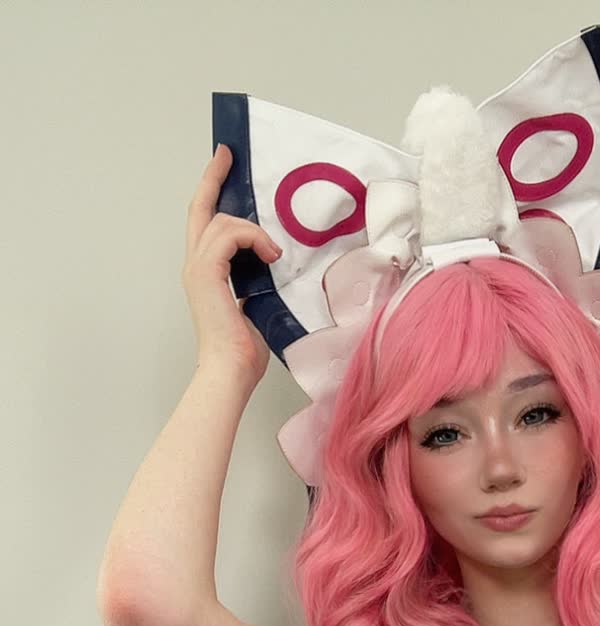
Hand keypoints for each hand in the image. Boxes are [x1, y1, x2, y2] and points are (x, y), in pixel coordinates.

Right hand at [182, 144, 280, 387]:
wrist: (231, 371)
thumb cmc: (244, 351)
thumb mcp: (258, 304)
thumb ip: (259, 280)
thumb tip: (277, 265)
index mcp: (206, 273)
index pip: (207, 223)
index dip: (213, 191)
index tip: (223, 165)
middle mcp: (195, 265)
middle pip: (202, 208)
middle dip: (214, 177)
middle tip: (228, 154)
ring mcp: (198, 267)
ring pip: (222, 221)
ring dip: (253, 230)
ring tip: (274, 254)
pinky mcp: (207, 271)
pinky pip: (230, 234)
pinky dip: (253, 238)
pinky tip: (270, 256)